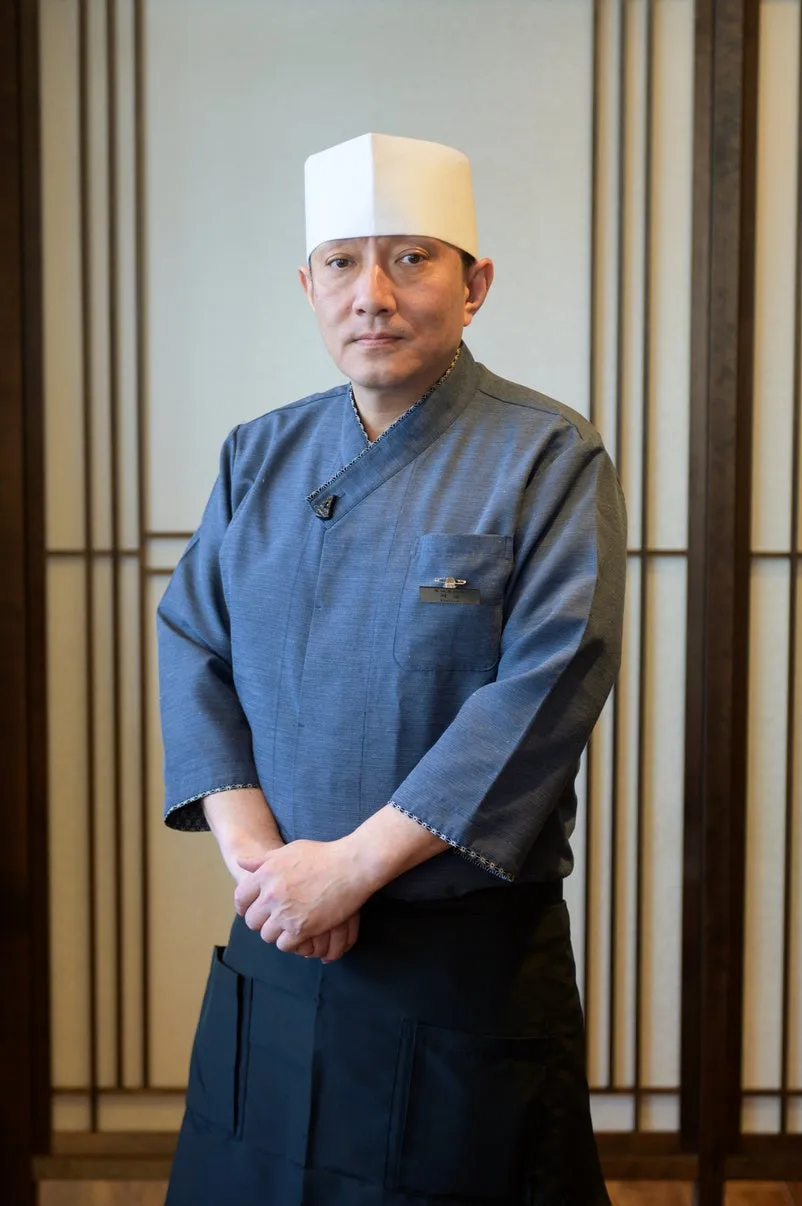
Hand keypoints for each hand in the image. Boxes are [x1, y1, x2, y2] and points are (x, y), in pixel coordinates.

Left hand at [233, 839, 372, 953]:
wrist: (349, 866)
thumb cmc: (322, 855)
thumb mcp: (288, 851)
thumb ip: (262, 860)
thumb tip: (241, 862)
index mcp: (266, 874)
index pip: (241, 897)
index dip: (244, 907)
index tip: (251, 910)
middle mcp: (271, 894)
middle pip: (252, 920)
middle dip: (261, 922)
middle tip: (273, 921)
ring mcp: (286, 912)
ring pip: (267, 935)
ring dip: (276, 933)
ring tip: (287, 928)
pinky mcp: (301, 928)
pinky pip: (284, 945)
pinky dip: (290, 943)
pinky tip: (298, 935)